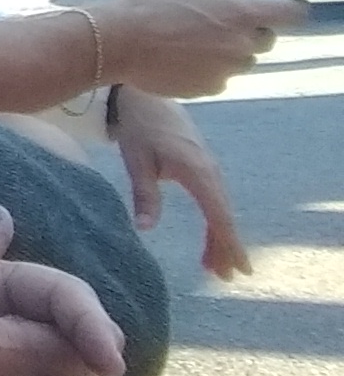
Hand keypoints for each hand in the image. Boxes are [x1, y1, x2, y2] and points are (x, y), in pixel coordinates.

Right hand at [94, 0, 305, 98]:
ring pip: (241, 60)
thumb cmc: (148, 4)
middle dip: (250, 30)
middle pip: (266, 40)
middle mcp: (242, 44)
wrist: (118, 44)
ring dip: (228, 51)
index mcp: (241, 13)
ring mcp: (228, 70)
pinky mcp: (210, 88)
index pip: (291, 14)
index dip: (290, 9)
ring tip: (194, 43)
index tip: (282, 8)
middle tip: (218, 23)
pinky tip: (181, 59)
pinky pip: (220, 77)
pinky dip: (208, 69)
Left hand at [111, 87, 250, 278]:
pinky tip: (209, 238)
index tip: (239, 268)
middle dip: (226, 248)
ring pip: (221, 210)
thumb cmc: (140, 128)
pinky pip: (215, 201)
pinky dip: (215, 222)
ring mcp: (210, 169)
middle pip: (224, 217)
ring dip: (220, 238)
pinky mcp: (204, 168)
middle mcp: (211, 172)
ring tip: (214, 268)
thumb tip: (146, 229)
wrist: (146, 97)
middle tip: (227, 278)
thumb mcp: (137, 161)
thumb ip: (145, 194)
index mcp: (198, 172)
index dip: (228, 243)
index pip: (218, 215)